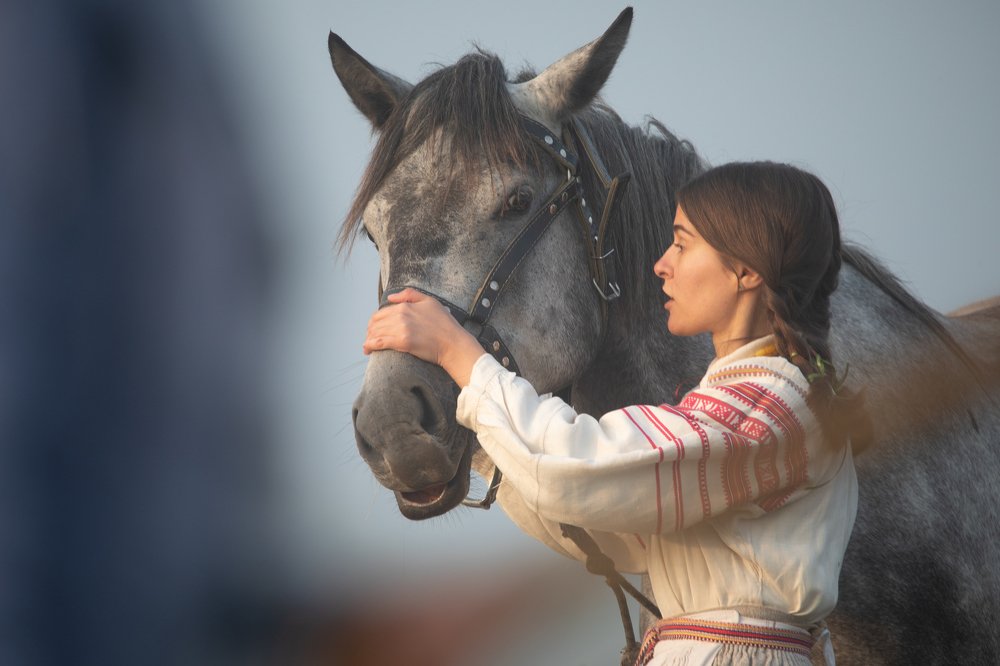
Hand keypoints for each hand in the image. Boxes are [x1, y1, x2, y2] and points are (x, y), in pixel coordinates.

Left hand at [362, 288, 484, 386]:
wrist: (454, 343)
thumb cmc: (445, 324)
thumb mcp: (430, 301)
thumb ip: (409, 295)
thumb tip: (390, 298)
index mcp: (405, 306)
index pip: (381, 313)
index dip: (374, 322)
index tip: (374, 329)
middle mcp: (401, 316)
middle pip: (375, 323)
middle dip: (370, 331)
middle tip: (370, 339)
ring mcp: (401, 329)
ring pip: (375, 332)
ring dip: (368, 339)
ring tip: (368, 347)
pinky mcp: (403, 342)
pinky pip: (379, 342)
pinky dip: (370, 346)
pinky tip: (367, 349)